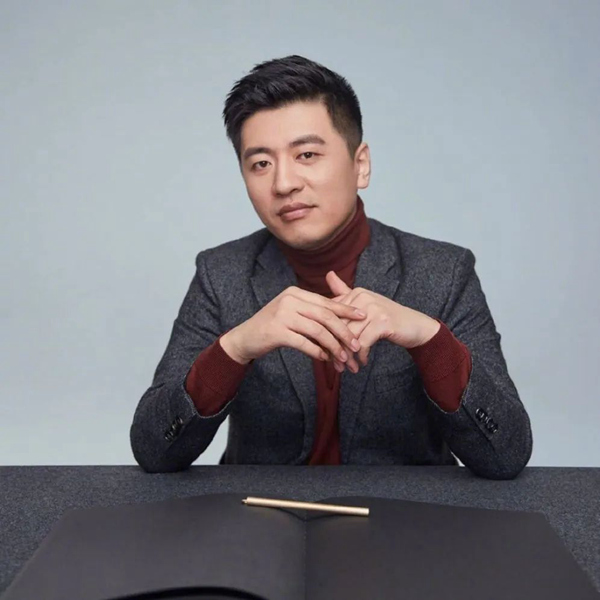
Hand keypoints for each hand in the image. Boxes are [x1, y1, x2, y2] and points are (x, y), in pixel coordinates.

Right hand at [220, 286, 365, 364]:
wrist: (245, 337)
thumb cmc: (272, 326)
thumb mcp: (291, 312)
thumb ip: (311, 311)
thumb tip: (340, 317)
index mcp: (295, 293)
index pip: (326, 302)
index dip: (346, 310)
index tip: (363, 316)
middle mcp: (289, 300)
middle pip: (325, 316)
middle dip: (344, 331)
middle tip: (356, 344)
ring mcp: (282, 315)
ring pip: (317, 330)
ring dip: (333, 345)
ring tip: (343, 357)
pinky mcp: (276, 331)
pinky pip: (304, 343)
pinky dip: (317, 352)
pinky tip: (325, 359)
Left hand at [325, 271, 440, 372]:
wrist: (415, 326)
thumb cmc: (386, 317)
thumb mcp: (365, 304)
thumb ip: (345, 291)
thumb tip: (328, 273)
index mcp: (356, 293)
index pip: (332, 316)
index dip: (327, 335)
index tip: (326, 351)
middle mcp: (363, 298)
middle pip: (339, 327)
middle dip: (336, 349)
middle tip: (335, 364)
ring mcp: (373, 309)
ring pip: (350, 337)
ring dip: (347, 356)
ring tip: (347, 367)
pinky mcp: (382, 322)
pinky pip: (363, 343)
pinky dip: (361, 355)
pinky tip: (362, 362)